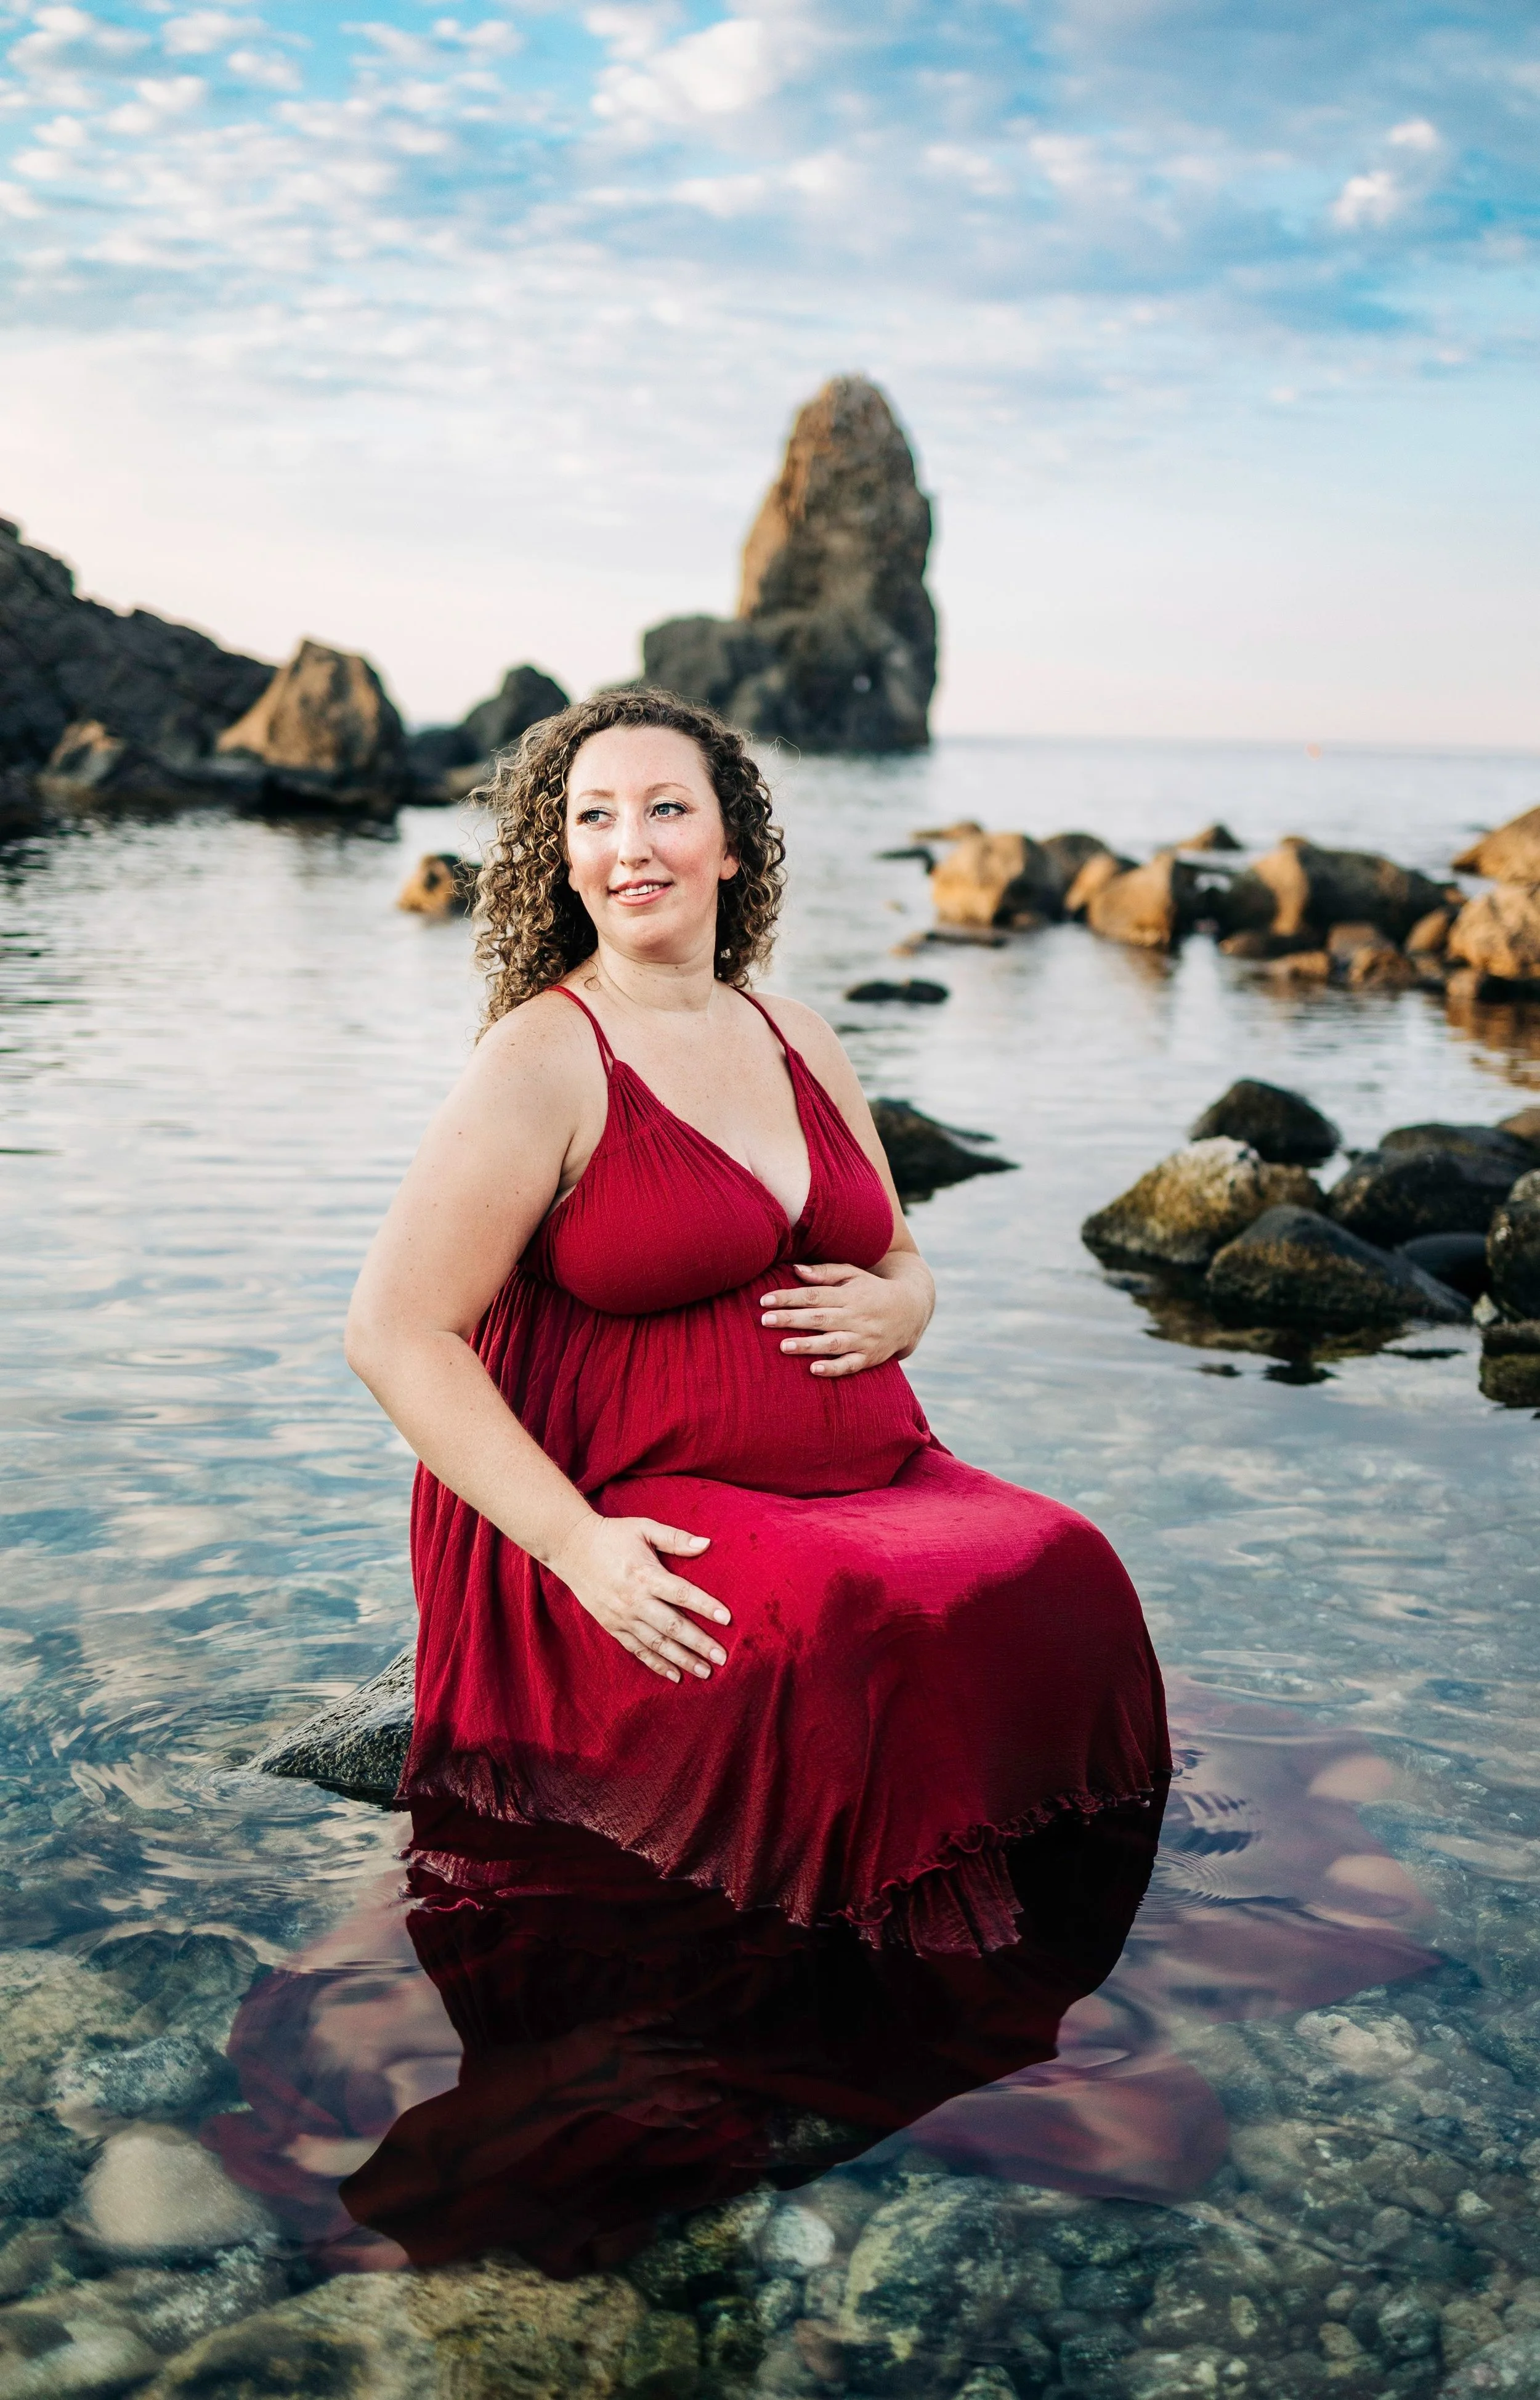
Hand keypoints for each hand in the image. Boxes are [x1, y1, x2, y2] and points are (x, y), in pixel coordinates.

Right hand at [549, 1514, 729, 1683]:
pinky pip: (637, 1650)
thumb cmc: (612, 1535)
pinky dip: (656, 1664)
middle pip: (673, 1626)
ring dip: (682, 1659)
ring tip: (705, 1672)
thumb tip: (707, 1543)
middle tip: (722, 1658)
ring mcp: (622, 1616)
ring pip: (657, 1644)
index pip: (682, 1594)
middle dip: (699, 1643)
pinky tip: (674, 1675)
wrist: (570, 1547)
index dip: (706, 1607)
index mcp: (646, 1574)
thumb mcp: (644, 1528)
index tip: (727, 1619)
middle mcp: (635, 1600)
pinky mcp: (612, 1626)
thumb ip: (676, 1538)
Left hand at [759, 1259, 927, 1377]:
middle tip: (765, 1321)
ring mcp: (863, 1338)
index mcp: (848, 1295)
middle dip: (791, 1319)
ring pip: (832, 1342)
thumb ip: (825, 1273)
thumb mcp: (853, 1274)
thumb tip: (795, 1270)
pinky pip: (850, 1364)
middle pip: (819, 1318)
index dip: (788, 1297)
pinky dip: (833, 1368)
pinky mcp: (869, 1357)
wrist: (911, 1310)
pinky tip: (815, 1370)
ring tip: (783, 1346)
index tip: (764, 1301)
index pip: (813, 1295)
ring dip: (808, 1345)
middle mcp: (855, 1316)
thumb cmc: (873, 1289)